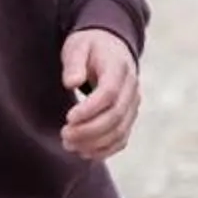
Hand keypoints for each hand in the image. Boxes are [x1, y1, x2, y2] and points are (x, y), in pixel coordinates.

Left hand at [60, 28, 140, 159]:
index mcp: (119, 67)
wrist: (111, 45)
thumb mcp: (77, 45)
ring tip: (69, 144)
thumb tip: (72, 82)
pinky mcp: (129, 116)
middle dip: (89, 130)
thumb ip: (74, 63)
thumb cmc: (90, 46)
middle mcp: (131, 88)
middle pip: (116, 116)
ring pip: (120, 131)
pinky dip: (105, 149)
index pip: (109, 93)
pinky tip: (84, 152)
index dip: (90, 110)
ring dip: (95, 143)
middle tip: (64, 135)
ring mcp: (133, 104)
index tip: (68, 118)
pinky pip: (122, 138)